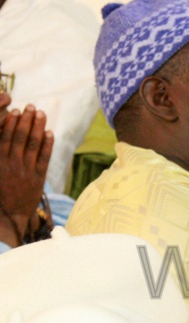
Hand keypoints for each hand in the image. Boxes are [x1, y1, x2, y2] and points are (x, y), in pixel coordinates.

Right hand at [0, 104, 52, 243]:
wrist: (9, 216)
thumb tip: (1, 135)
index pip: (3, 138)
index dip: (10, 122)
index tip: (15, 110)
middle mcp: (11, 165)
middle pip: (19, 137)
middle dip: (26, 120)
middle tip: (31, 106)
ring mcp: (26, 171)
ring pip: (32, 144)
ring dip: (37, 127)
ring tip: (40, 113)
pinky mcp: (38, 178)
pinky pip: (44, 158)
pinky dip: (47, 144)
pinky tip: (50, 132)